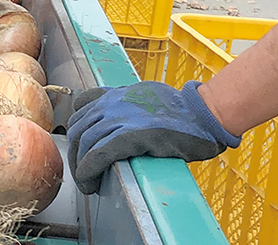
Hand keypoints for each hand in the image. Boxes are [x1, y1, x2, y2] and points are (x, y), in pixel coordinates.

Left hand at [66, 80, 240, 194]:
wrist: (202, 114)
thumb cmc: (180, 109)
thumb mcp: (145, 95)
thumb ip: (126, 104)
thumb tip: (115, 121)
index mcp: (115, 93)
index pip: (80, 110)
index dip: (78, 134)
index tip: (83, 151)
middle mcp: (113, 103)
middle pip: (78, 130)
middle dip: (76, 155)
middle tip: (85, 174)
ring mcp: (121, 117)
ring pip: (84, 143)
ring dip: (81, 169)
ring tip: (89, 184)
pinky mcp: (131, 135)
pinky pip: (98, 154)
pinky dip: (88, 171)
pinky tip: (91, 183)